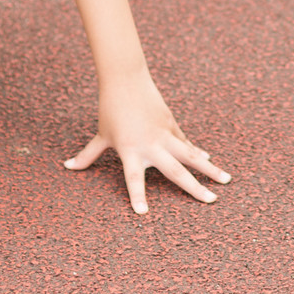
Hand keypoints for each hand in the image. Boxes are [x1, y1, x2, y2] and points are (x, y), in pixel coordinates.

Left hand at [65, 74, 229, 213]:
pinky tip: (208, 161)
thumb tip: (67, 167)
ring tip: (226, 181)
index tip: (142, 213)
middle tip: (211, 201)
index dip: (136, 195)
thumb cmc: (110, 110)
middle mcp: (151, 145)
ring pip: (191, 155)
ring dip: (209, 169)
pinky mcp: (171, 125)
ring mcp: (165, 135)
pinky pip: (186, 143)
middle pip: (176, 171)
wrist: (125, 80)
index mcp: (130, 151)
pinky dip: (197, 153)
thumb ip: (87, 155)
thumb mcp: (101, 135)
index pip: (133, 178)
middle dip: (194, 187)